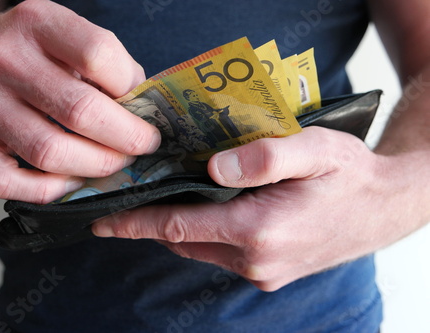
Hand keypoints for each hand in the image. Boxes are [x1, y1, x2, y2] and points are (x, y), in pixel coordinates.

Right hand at [0, 0, 159, 202]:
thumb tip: (141, 110)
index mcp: (37, 24)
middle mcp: (4, 60)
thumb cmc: (23, 50)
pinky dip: (49, 191)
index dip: (131, 88)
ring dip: (95, 166)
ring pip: (51, 152)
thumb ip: (106, 64)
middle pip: (80, 111)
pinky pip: (10, 182)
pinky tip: (70, 181)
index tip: (142, 108)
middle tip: (142, 145)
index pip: (98, 55)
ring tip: (113, 163)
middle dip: (127, 139)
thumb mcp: (63, 34)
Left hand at [92, 127, 413, 290]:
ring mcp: (263, 271)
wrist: (384, 207)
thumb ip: (264, 157)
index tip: (100, 220)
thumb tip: (212, 168)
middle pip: (184, 239)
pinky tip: (205, 210)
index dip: (135, 222)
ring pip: (200, 248)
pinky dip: (203, 234)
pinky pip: (221, 254)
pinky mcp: (270, 272)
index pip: (177, 226)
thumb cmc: (350, 174)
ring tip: (164, 197)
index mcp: (259, 229)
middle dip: (152, 221)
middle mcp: (255, 259)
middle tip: (129, 195)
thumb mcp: (316, 149)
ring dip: (178, 226)